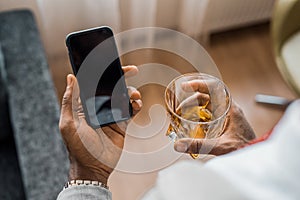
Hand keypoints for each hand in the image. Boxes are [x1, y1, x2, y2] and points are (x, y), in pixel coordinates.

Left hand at [59, 66, 141, 183]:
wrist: (93, 168)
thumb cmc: (77, 147)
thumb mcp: (68, 123)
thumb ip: (70, 100)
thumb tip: (71, 77)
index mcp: (85, 104)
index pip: (95, 84)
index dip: (104, 73)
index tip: (112, 64)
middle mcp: (99, 107)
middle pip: (112, 87)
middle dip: (122, 77)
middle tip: (132, 70)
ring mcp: (111, 115)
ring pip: (123, 97)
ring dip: (131, 92)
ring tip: (134, 95)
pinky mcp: (122, 124)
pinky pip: (131, 111)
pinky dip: (136, 105)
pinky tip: (137, 104)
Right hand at [174, 80, 255, 155]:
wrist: (256, 157)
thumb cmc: (245, 149)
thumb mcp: (220, 146)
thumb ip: (199, 146)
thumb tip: (178, 145)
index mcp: (231, 109)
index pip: (214, 88)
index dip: (199, 84)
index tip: (185, 86)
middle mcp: (229, 109)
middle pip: (208, 97)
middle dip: (192, 100)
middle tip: (179, 108)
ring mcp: (228, 116)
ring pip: (209, 105)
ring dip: (195, 107)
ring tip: (182, 114)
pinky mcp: (226, 124)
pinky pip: (211, 114)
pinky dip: (200, 115)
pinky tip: (193, 124)